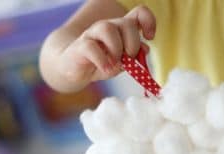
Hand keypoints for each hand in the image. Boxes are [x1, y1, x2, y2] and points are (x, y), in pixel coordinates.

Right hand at [40, 4, 155, 92]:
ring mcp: (93, 34)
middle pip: (126, 23)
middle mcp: (108, 27)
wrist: (74, 69)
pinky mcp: (80, 46)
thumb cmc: (102, 63)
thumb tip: (146, 49)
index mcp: (122, 29)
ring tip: (115, 63)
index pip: (139, 13)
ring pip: (107, 28)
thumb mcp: (122, 63)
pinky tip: (105, 69)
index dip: (148, 22)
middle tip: (129, 59)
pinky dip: (102, 61)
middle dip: (132, 43)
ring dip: (116, 49)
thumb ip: (135, 56)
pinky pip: (91, 47)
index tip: (149, 37)